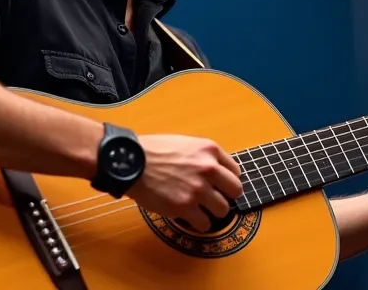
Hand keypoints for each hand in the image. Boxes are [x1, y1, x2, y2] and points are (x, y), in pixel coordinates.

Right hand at [125, 134, 243, 231]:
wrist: (131, 161)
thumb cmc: (153, 151)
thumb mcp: (185, 143)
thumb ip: (203, 156)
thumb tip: (215, 171)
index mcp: (210, 150)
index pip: (235, 171)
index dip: (227, 181)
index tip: (220, 186)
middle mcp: (208, 168)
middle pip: (235, 191)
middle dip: (225, 196)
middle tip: (213, 199)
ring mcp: (198, 189)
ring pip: (222, 209)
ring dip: (212, 212)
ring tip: (200, 210)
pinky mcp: (185, 207)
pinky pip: (204, 223)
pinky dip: (199, 224)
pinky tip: (191, 218)